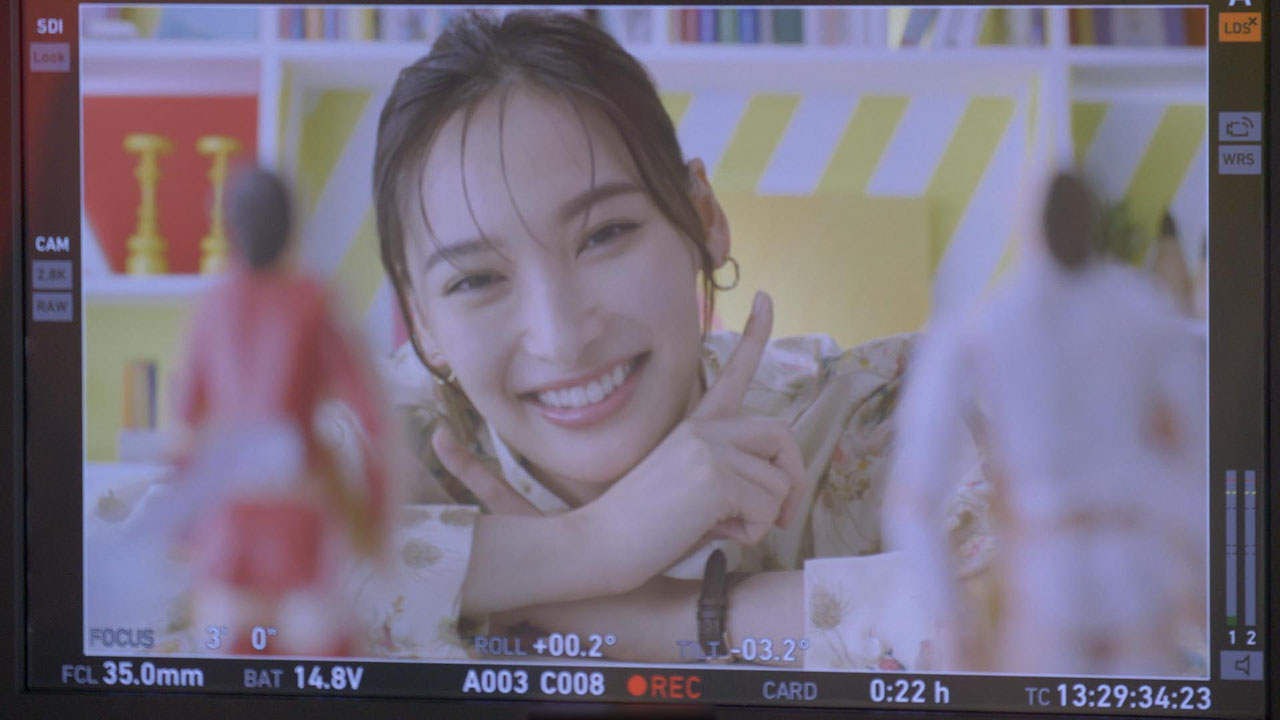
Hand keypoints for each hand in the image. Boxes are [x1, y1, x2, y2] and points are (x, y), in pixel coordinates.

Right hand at [436, 292, 803, 597]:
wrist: (602, 543)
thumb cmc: (646, 527)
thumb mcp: (688, 486)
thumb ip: (727, 474)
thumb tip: (778, 491)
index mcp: (694, 425)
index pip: (731, 372)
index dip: (756, 334)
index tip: (766, 298)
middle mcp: (703, 428)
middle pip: (780, 434)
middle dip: (791, 478)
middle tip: (780, 514)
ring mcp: (708, 447)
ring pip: (777, 482)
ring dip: (762, 517)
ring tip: (722, 527)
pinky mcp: (714, 474)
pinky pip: (766, 505)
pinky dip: (752, 531)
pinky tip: (717, 533)